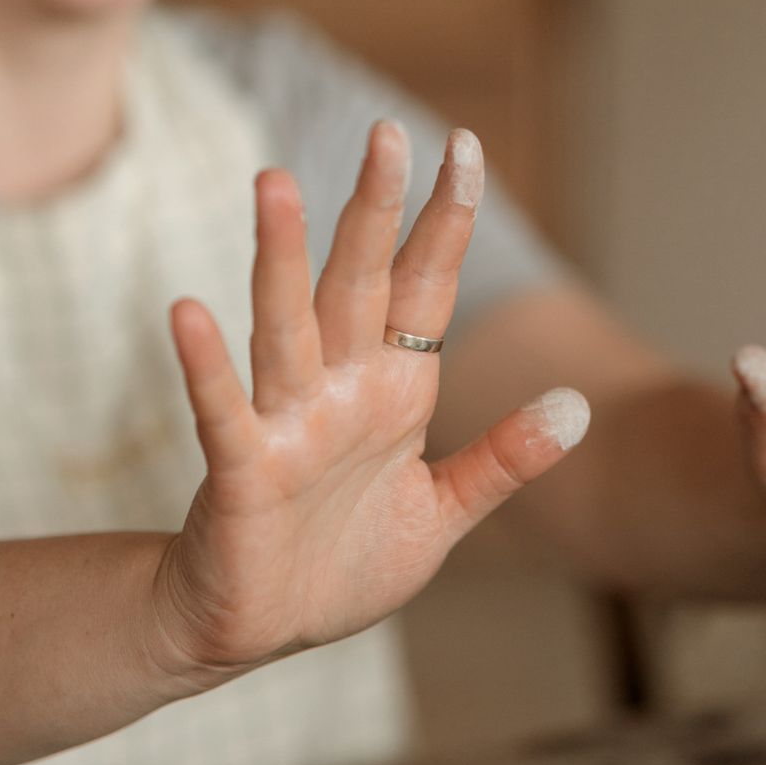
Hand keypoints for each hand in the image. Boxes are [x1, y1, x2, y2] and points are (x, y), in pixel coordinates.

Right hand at [154, 121, 588, 684]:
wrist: (263, 631)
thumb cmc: (345, 562)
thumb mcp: (446, 511)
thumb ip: (505, 459)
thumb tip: (579, 405)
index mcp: (394, 390)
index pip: (424, 287)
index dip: (444, 221)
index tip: (465, 147)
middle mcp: (340, 390)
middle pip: (359, 284)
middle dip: (376, 211)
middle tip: (389, 133)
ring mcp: (288, 426)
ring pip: (286, 327)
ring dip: (280, 259)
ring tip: (277, 184)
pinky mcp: (243, 474)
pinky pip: (224, 413)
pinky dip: (206, 368)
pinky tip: (187, 312)